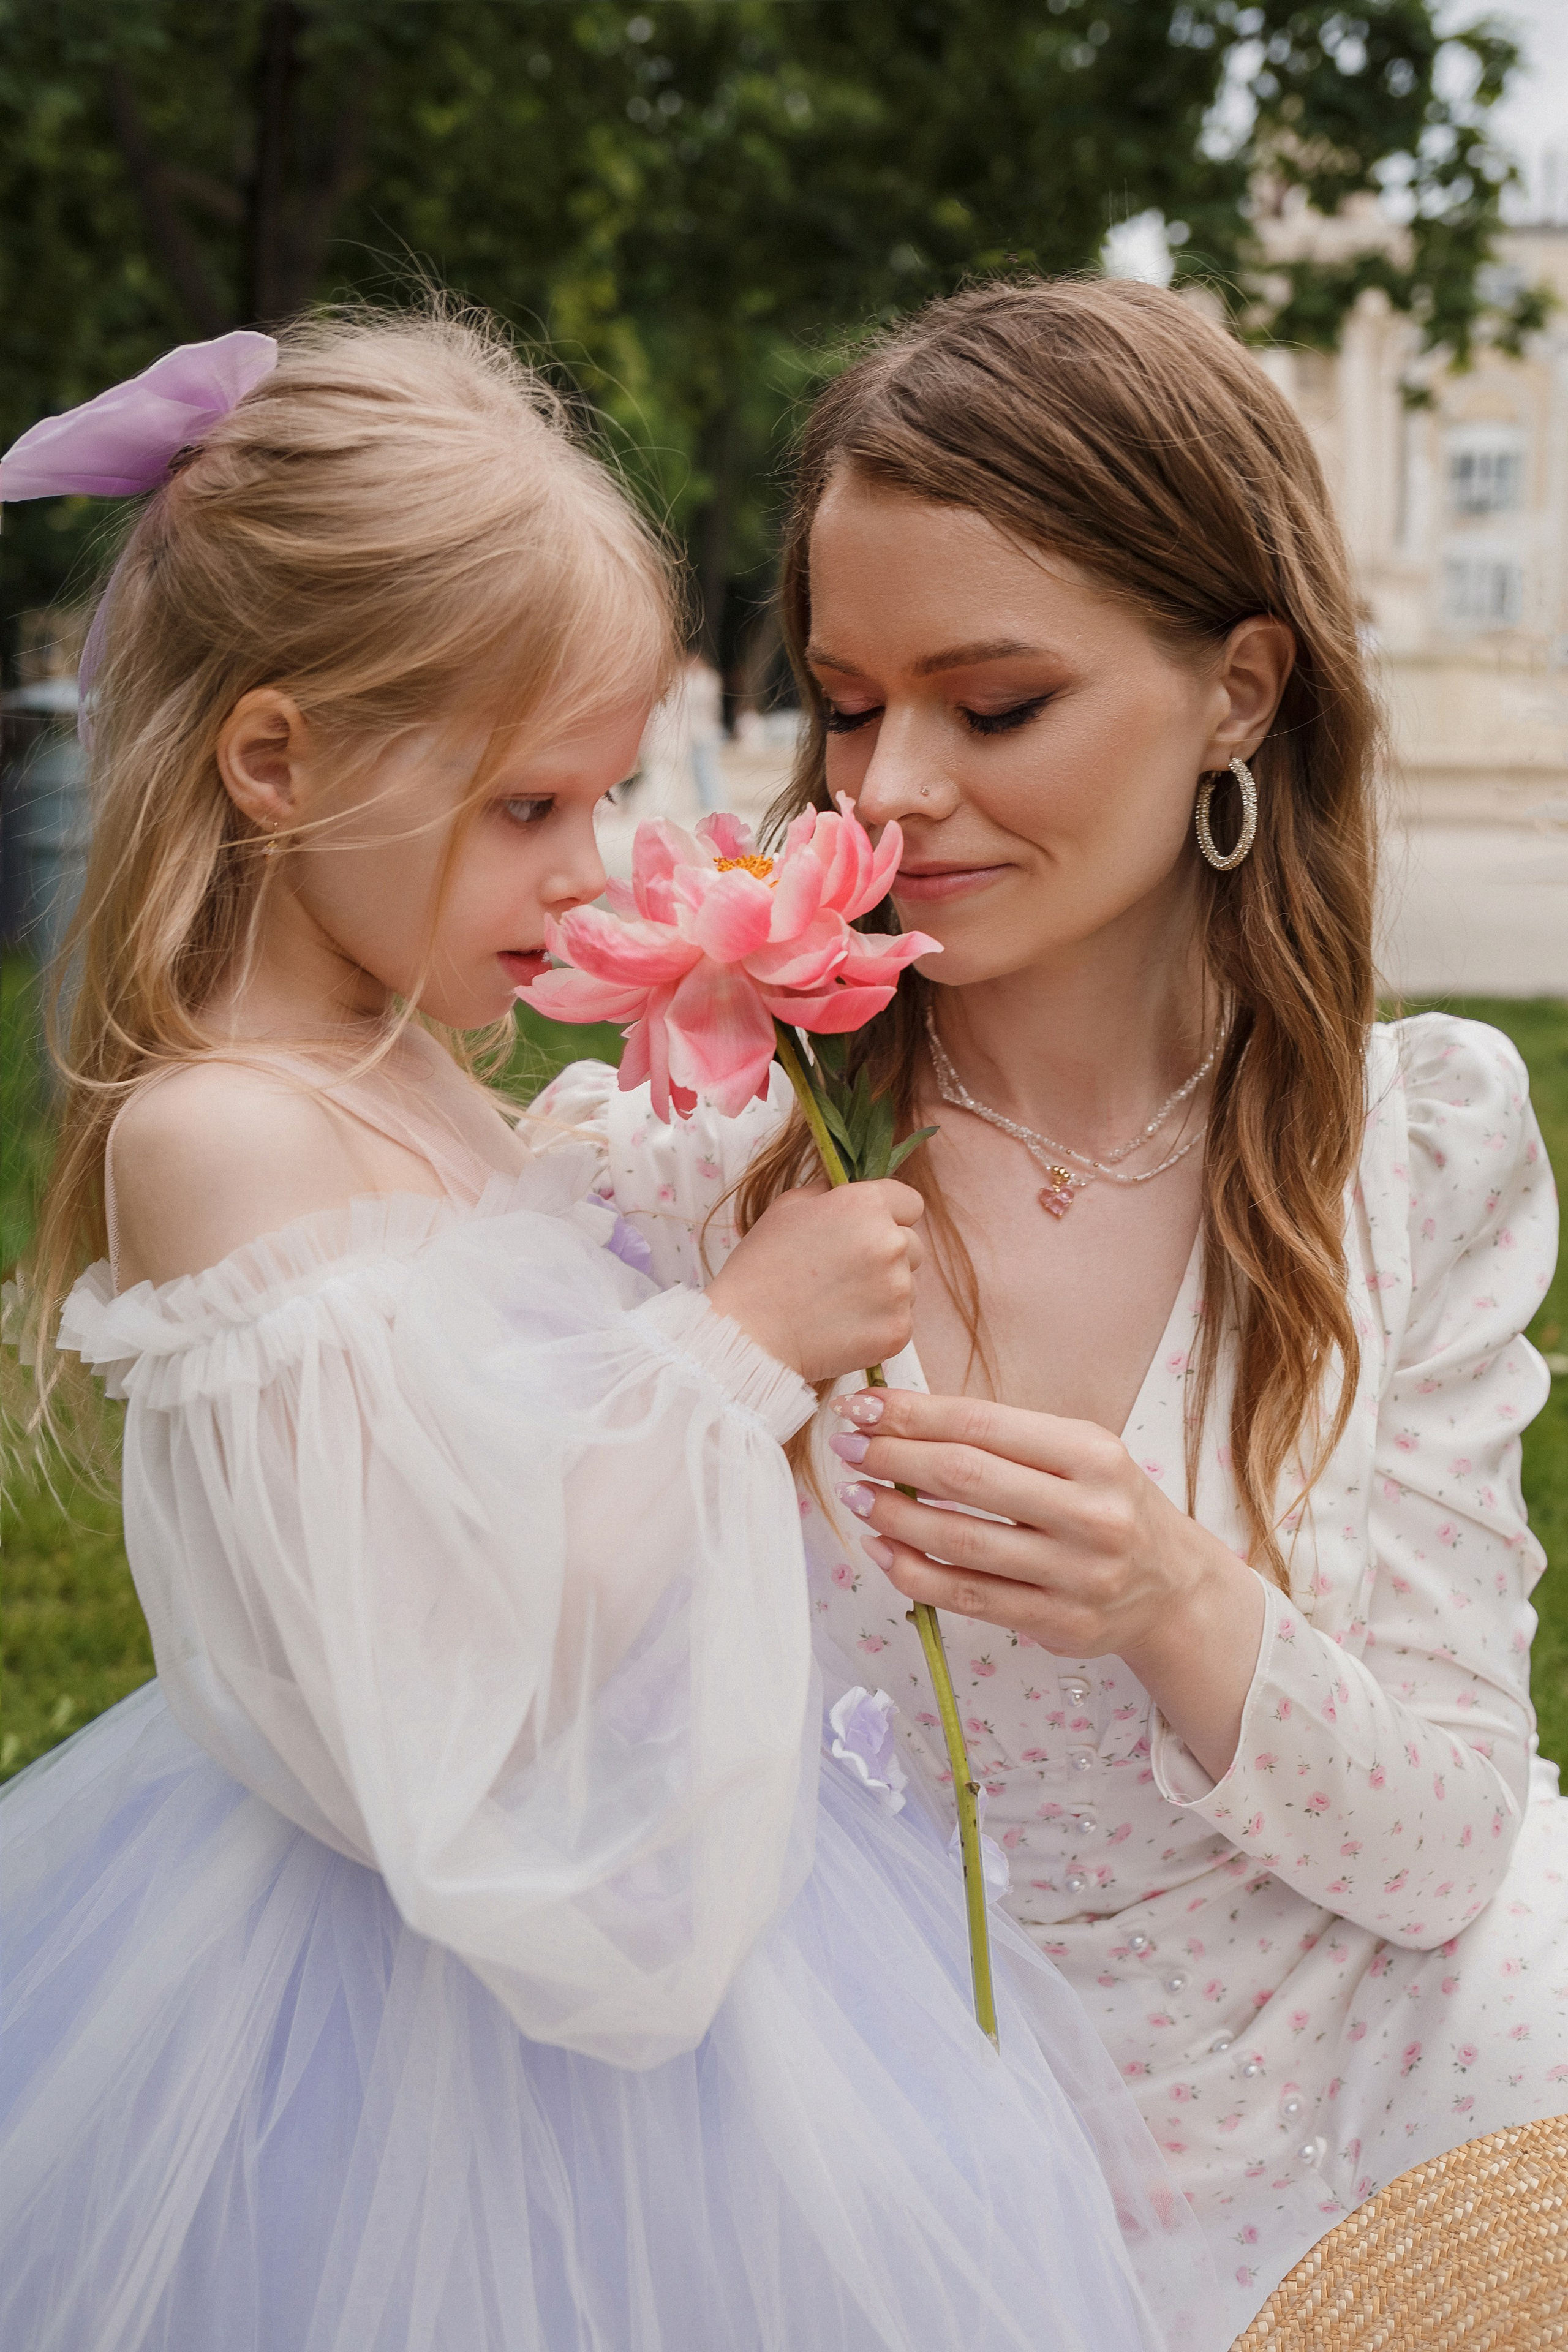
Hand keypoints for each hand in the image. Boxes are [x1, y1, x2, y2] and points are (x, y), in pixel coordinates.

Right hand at [708, 1181, 925, 1384]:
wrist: (747, 1335)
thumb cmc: (760, 1268)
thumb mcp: (787, 1209)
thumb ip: (830, 1193)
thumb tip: (848, 1190)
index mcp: (865, 1206)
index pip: (910, 1203)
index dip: (890, 1216)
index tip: (867, 1231)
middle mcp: (890, 1243)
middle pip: (913, 1245)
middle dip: (888, 1255)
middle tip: (845, 1273)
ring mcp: (898, 1291)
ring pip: (908, 1286)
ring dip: (884, 1292)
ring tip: (837, 1304)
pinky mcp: (897, 1331)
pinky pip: (900, 1321)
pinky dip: (877, 1325)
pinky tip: (841, 1327)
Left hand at [827, 1387, 1264, 1781]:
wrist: (1172, 1588)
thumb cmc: (1109, 1505)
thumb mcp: (1079, 1455)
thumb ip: (1005, 1439)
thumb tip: (902, 1420)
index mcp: (1094, 1453)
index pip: (984, 1423)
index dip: (914, 1414)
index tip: (862, 1406)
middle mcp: (1091, 1513)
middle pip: (965, 1477)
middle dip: (892, 1457)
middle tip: (847, 1446)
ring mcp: (1075, 1574)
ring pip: (959, 1542)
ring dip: (893, 1516)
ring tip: (857, 1495)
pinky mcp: (1056, 1623)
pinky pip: (965, 1597)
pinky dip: (912, 1572)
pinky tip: (881, 1550)